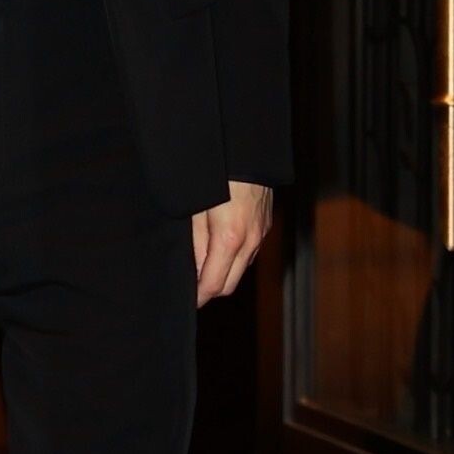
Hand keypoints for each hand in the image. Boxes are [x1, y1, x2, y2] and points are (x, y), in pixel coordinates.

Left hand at [192, 182, 272, 306]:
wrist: (248, 151)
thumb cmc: (217, 176)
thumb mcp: (195, 209)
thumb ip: (195, 242)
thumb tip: (192, 270)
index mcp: (229, 238)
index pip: (214, 284)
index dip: (199, 296)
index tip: (187, 301)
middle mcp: (250, 241)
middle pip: (230, 284)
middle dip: (211, 290)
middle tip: (191, 288)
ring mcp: (261, 234)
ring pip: (241, 269)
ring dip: (224, 274)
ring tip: (203, 267)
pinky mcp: (266, 225)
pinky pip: (249, 252)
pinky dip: (235, 258)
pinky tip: (220, 248)